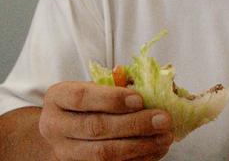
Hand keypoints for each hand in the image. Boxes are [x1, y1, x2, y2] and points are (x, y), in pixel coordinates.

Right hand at [39, 81, 172, 160]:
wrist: (62, 132)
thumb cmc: (87, 103)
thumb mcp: (95, 87)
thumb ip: (119, 84)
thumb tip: (156, 85)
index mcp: (59, 98)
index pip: (82, 97)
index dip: (112, 99)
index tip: (140, 99)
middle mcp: (55, 126)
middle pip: (95, 127)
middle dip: (134, 124)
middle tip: (163, 120)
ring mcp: (64, 152)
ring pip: (102, 153)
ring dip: (139, 146)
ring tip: (164, 137)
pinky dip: (136, 159)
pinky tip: (155, 151)